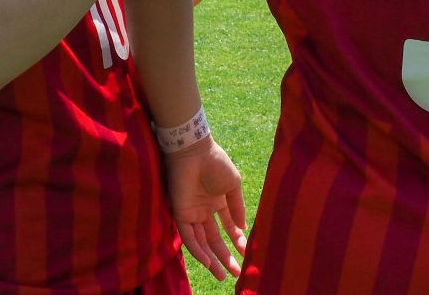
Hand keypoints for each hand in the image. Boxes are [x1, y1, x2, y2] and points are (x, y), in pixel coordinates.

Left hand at [164, 136, 246, 280]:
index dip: (237, 240)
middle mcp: (205, 210)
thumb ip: (237, 207)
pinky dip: (198, 250)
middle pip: (215, 239)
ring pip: (202, 242)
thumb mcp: (233, 185)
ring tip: (222, 275)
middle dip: (225, 256)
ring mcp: (193, 213)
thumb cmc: (216, 164)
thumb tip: (243, 228)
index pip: (228, 227)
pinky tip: (208, 261)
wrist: (195, 152)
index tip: (247, 253)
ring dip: (211, 259)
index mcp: (219, 202)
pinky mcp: (181, 214)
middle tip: (236, 272)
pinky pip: (189, 237)